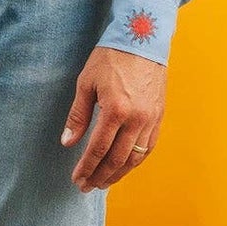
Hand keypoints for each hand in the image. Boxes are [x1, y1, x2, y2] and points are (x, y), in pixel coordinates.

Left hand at [61, 46, 165, 190]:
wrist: (142, 39)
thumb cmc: (110, 58)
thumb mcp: (86, 83)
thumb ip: (78, 116)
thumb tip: (67, 143)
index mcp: (115, 110)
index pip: (98, 149)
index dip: (86, 167)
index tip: (77, 180)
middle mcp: (136, 119)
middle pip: (117, 159)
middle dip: (100, 176)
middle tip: (86, 186)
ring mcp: (151, 119)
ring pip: (134, 157)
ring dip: (118, 174)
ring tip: (103, 182)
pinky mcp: (159, 116)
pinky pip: (148, 147)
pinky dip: (135, 161)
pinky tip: (124, 167)